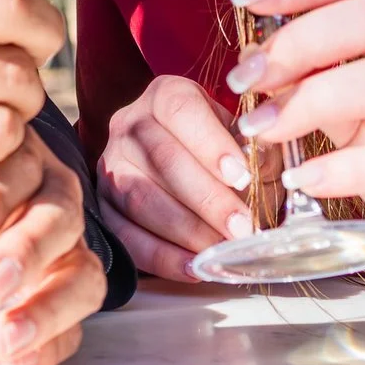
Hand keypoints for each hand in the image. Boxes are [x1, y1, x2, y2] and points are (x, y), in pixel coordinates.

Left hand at [0, 129, 106, 364]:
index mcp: (13, 158)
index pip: (18, 167)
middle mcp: (51, 199)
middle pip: (59, 217)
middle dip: (24, 252)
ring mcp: (67, 253)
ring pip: (82, 274)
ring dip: (45, 308)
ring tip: (2, 338)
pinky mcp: (65, 303)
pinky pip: (74, 329)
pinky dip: (47, 348)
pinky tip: (15, 361)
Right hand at [94, 75, 255, 279]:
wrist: (183, 168)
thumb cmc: (222, 152)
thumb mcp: (242, 138)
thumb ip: (257, 151)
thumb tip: (262, 169)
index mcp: (165, 96)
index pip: (181, 110)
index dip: (211, 144)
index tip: (242, 176)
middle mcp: (129, 123)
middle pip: (162, 158)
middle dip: (208, 199)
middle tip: (242, 228)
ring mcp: (110, 165)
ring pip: (141, 198)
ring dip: (187, 231)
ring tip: (222, 250)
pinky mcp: (103, 206)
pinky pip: (125, 236)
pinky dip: (162, 257)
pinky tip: (194, 268)